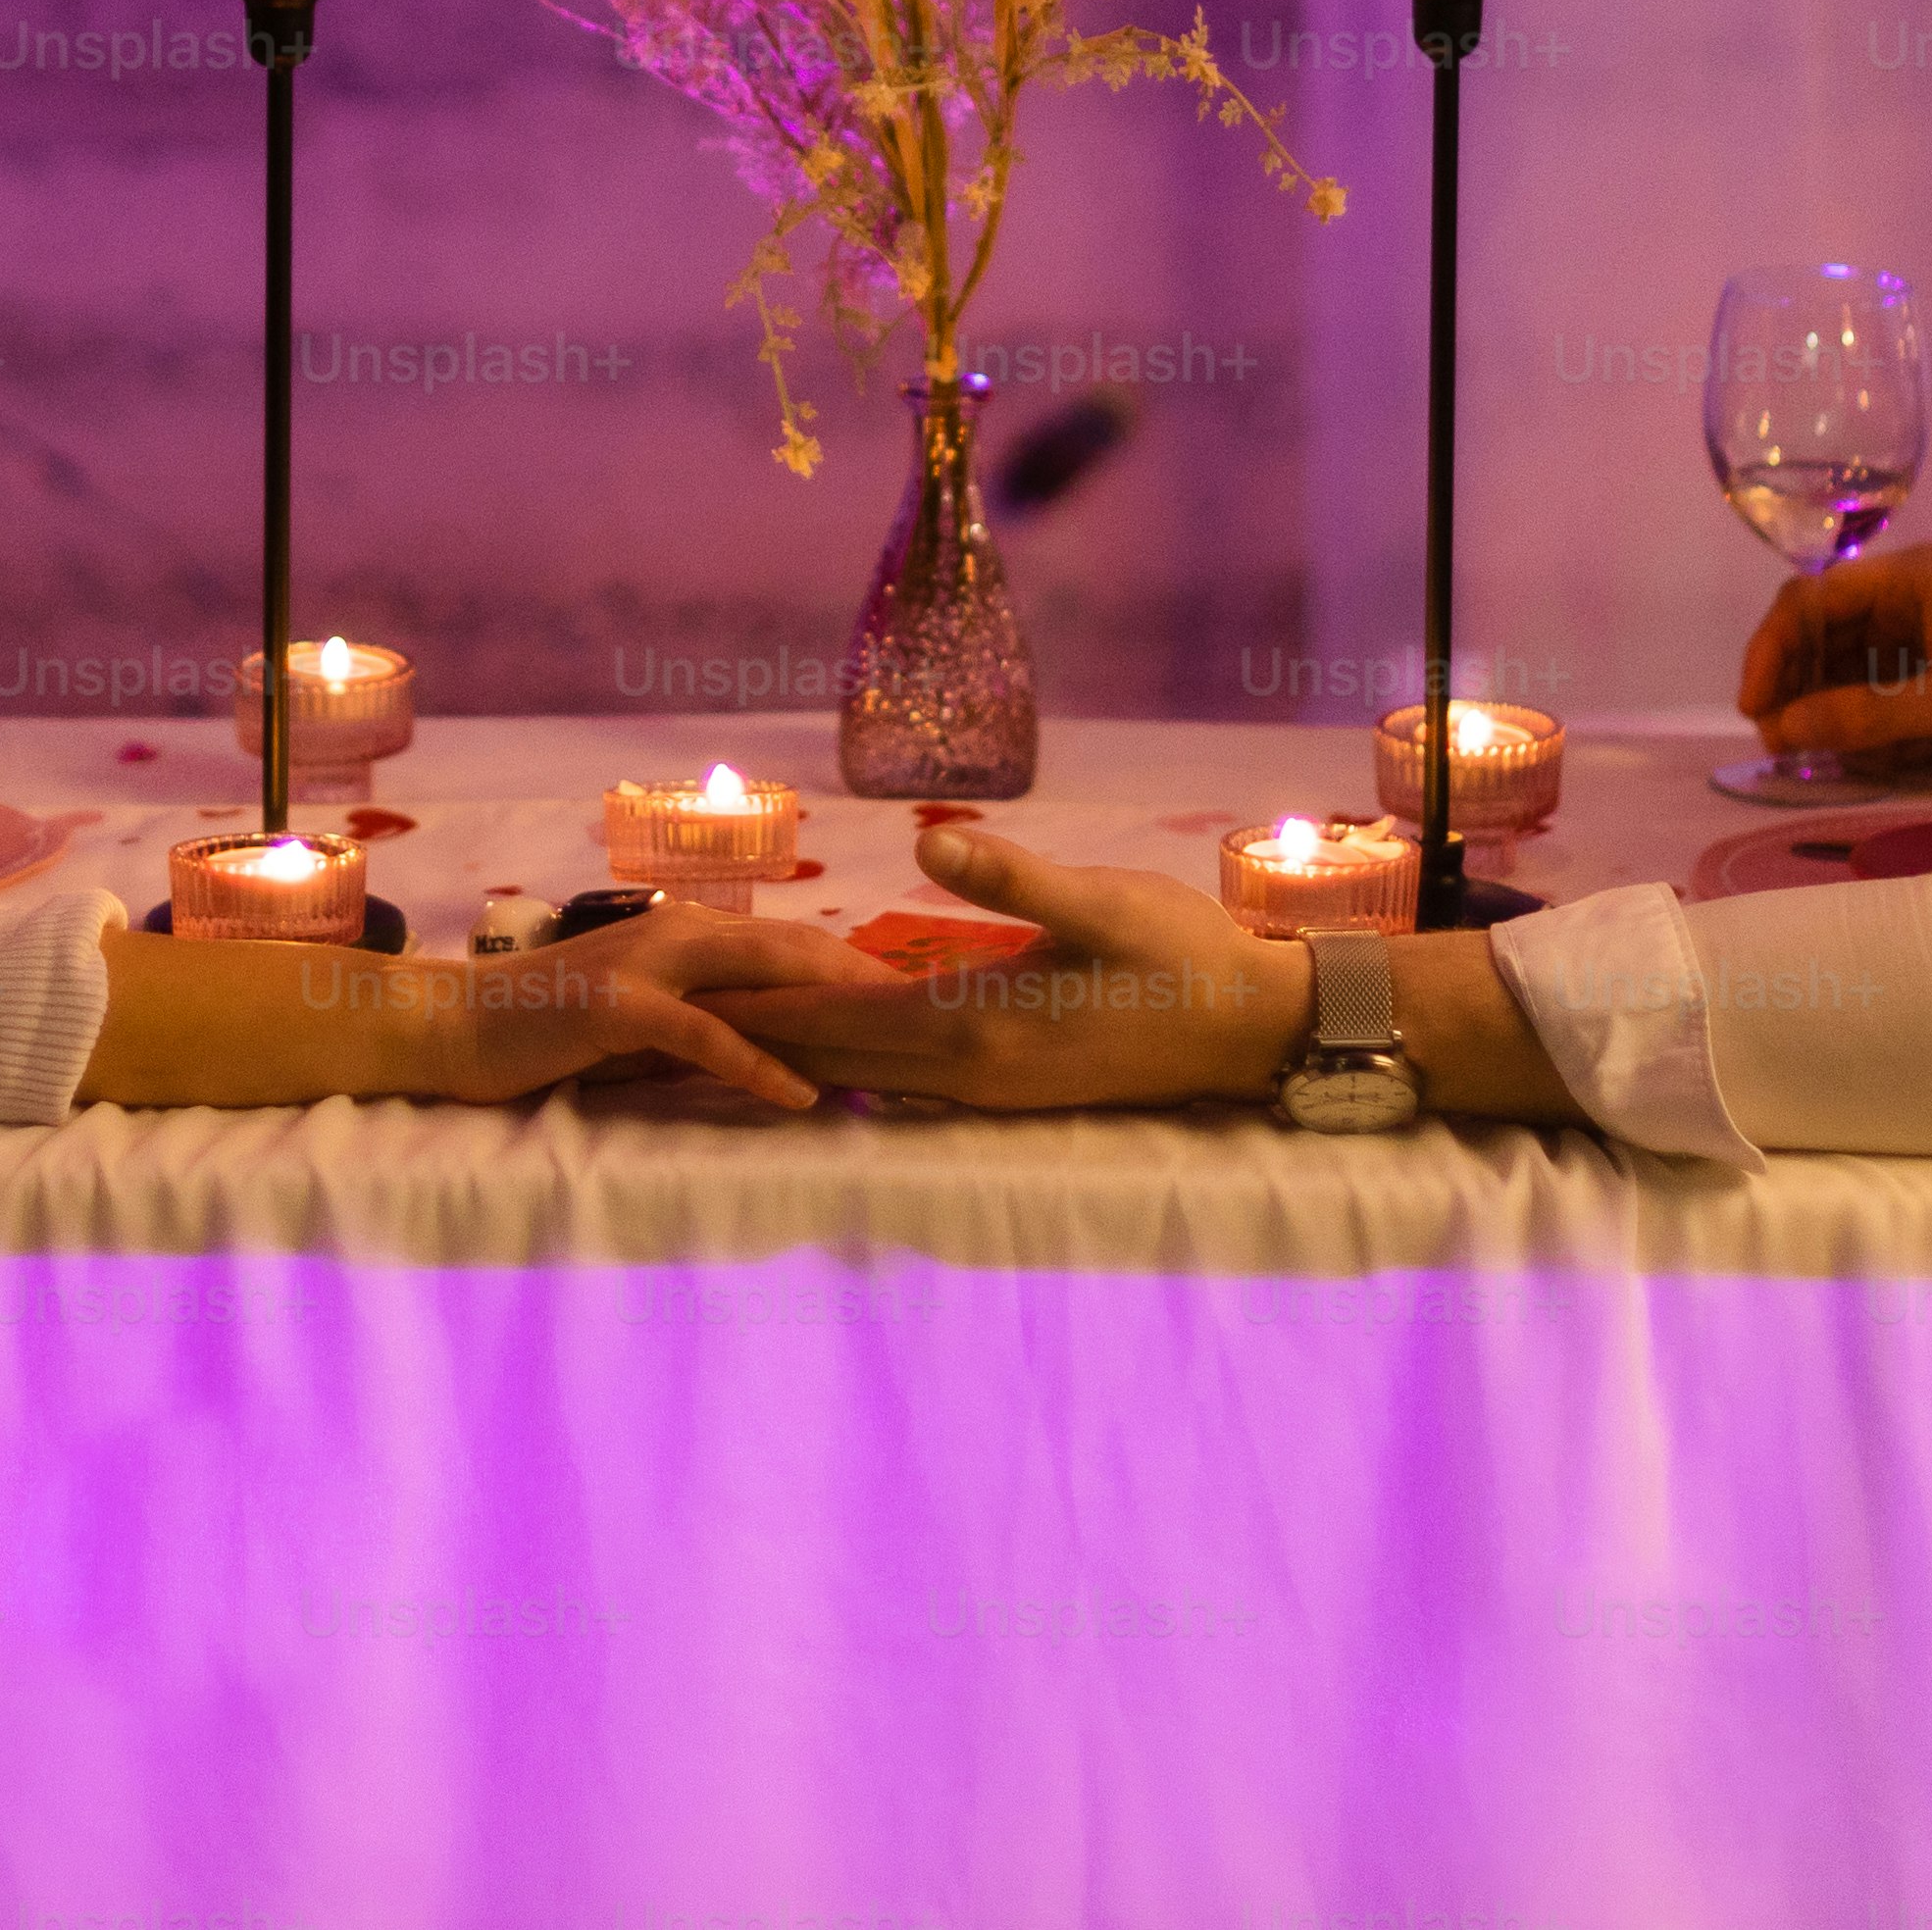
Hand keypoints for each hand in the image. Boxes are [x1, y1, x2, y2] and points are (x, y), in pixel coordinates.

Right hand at [406, 904, 902, 1113]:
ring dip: (833, 1016)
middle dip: (868, 981)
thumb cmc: (549, 1027)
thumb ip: (700, 1020)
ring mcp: (649, 964)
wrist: (457, 1025)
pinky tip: (803, 1094)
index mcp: (687, 933)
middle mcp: (677, 933)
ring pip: (762, 980)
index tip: (918, 998)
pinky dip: (758, 1064)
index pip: (791, 942)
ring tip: (897, 1052)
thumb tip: (771, 1046)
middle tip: (936, 1020)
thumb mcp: (639, 1019)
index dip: (857, 965)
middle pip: (797, 948)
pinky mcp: (621, 1007)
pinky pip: (705, 1035)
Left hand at [698, 826, 1305, 1110]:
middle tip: (680, 1023)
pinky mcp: (1014, 1087)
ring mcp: (992, 1089)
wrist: (1251, 1025)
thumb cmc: (1181, 951)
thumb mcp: (1100, 899)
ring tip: (733, 1035)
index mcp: (978, 1023)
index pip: (842, 1018)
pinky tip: (837, 1051)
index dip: (766, 1003)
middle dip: (762, 1039)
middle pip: (838, 1060)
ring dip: (804, 1056)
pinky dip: (855, 1064)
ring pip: (869, 1077)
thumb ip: (1013, 875)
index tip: (695, 995)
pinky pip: (907, 1082)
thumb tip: (930, 843)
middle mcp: (971, 1071)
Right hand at [1742, 538, 1931, 778]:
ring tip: (1860, 760)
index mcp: (1912, 579)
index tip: (1755, 711)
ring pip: (1852, 676)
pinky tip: (1902, 760)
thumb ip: (1866, 715)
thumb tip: (1779, 729)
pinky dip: (1880, 733)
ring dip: (1843, 720)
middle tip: (1787, 748)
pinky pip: (1887, 701)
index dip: (1771, 650)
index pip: (1811, 598)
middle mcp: (1913, 602)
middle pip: (1824, 638)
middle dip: (1802, 692)